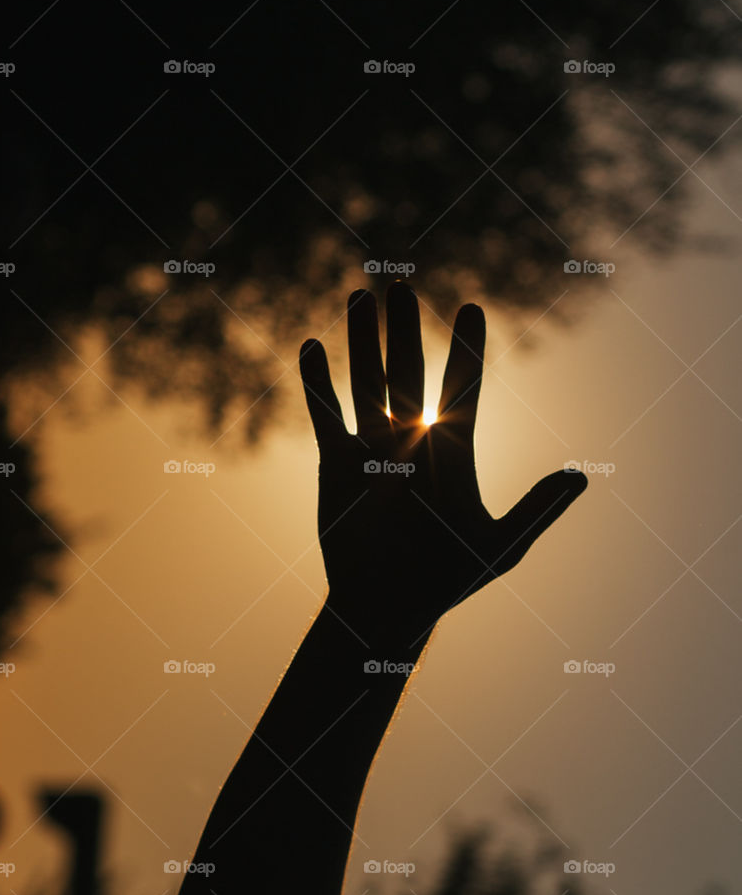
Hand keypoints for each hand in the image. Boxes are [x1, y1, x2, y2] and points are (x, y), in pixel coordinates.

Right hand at [299, 282, 586, 640]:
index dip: (467, 350)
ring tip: (360, 297)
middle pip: (408, 375)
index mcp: (453, 452)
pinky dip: (317, 383)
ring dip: (361, 342)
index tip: (473, 307)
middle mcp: (413, 440)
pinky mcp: (337, 462)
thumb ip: (537, 510)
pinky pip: (326, 415)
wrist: (385, 607)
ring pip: (366, 383)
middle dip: (405, 332)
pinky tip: (311, 346)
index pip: (463, 389)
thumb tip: (582, 476)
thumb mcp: (500, 548)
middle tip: (402, 286)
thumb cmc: (446, 580)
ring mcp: (373, 447)